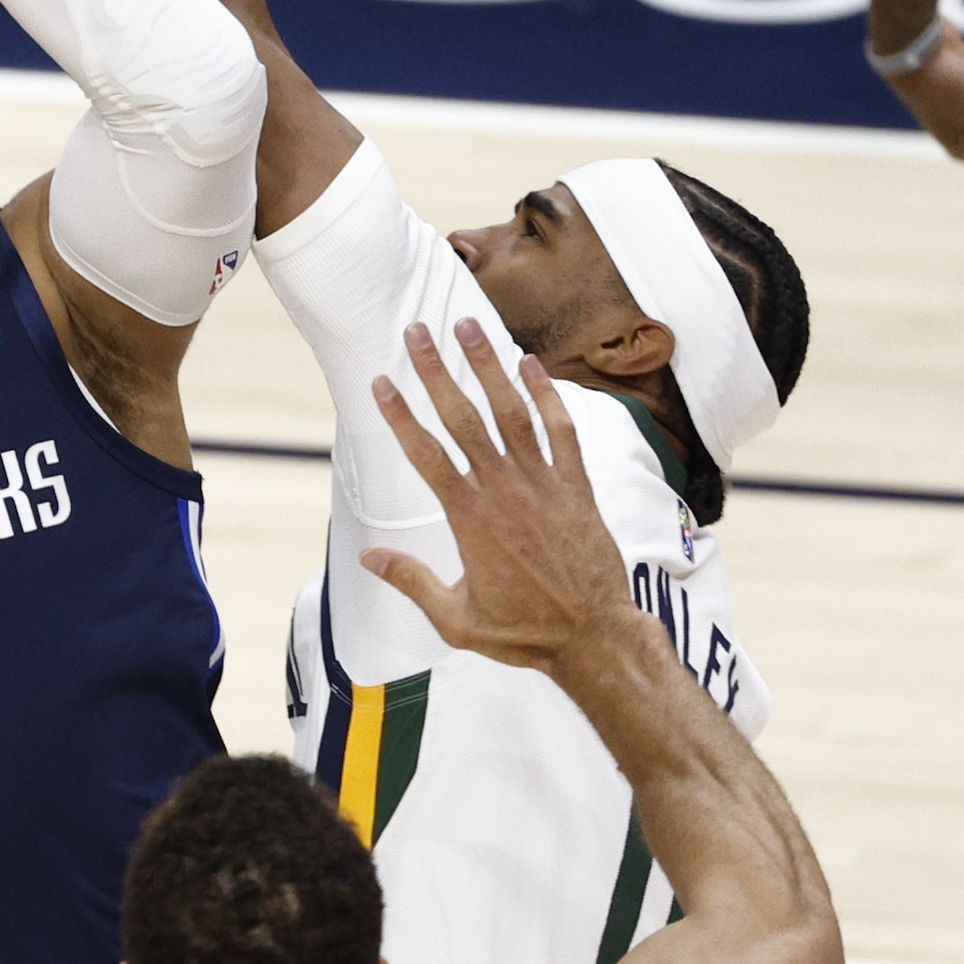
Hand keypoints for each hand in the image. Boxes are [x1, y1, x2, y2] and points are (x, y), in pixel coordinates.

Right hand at [358, 327, 652, 674]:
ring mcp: (544, 485)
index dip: (400, 415)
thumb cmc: (524, 633)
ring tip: (467, 326)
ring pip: (511, 413)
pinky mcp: (578, 488)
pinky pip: (561, 431)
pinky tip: (530, 363)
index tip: (381, 382)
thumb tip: (368, 557)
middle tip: (415, 332)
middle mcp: (505, 492)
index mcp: (470, 520)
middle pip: (463, 419)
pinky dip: (547, 395)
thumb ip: (412, 582)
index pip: (426, 455)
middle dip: (436, 371)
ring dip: (488, 366)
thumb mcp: (456, 620)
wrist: (594, 637)